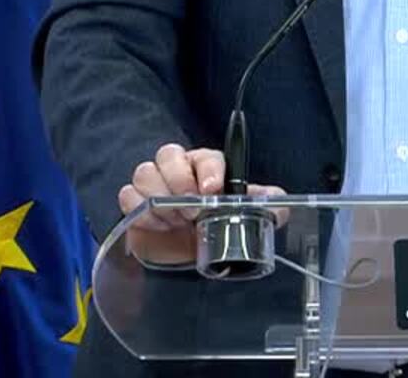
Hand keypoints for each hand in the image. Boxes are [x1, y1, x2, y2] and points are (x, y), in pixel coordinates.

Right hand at [117, 143, 286, 267]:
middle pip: (167, 154)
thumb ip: (263, 205)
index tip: (212, 189)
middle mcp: (178, 168)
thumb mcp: (242, 214)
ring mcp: (153, 183)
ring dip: (159, 199)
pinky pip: (127, 195)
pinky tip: (157, 226)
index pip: (206, 156)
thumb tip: (280, 204)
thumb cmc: (213, 225)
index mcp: (207, 167)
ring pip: (144, 172)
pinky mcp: (133, 202)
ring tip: (175, 222)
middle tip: (190, 210)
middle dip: (178, 182)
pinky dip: (141, 211)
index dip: (208, 170)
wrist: (183, 253)